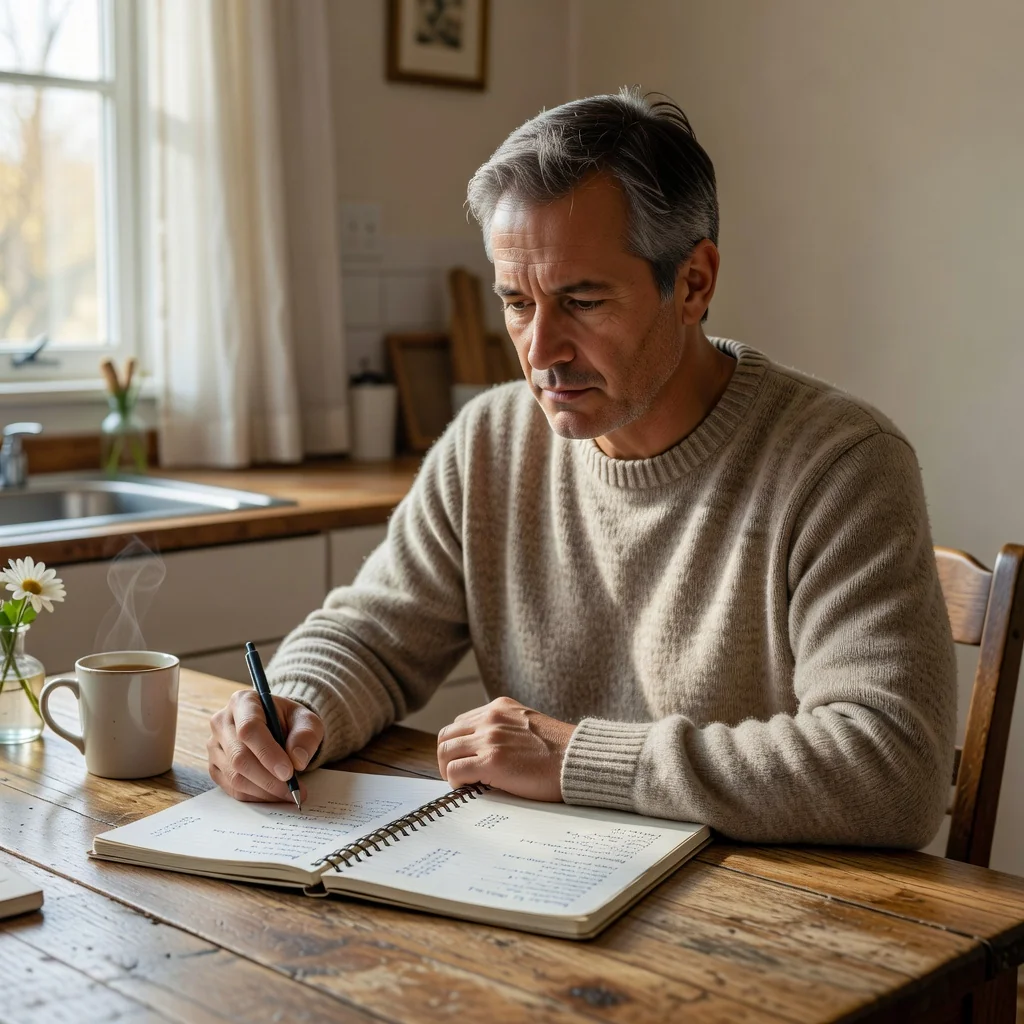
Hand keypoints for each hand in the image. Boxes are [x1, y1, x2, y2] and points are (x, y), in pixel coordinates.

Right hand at [208, 689, 323, 802]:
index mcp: (243, 702)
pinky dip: (256, 796)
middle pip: (239, 757)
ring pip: (235, 776)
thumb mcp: (307, 721)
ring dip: (264, 791)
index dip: (268, 753)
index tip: (289, 772)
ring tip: (289, 793)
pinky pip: (232, 789)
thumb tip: (297, 760)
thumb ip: (306, 736)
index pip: (249, 729)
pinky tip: (274, 794)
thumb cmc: (291, 722)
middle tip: (294, 790)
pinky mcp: (215, 767)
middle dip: (269, 779)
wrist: (278, 728)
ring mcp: (215, 746)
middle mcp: (222, 722)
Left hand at [436, 696, 576, 800]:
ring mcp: (490, 739)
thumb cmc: (560, 751)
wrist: (579, 760)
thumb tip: (485, 750)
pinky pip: (455, 771)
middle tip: (457, 774)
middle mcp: (491, 718)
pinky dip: (455, 782)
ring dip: (449, 769)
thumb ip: (506, 729)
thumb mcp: (529, 725)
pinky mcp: (491, 761)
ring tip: (462, 782)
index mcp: (500, 707)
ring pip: (445, 752)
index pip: (460, 723)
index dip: (458, 744)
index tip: (464, 759)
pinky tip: (469, 788)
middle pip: (447, 735)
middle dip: (448, 756)